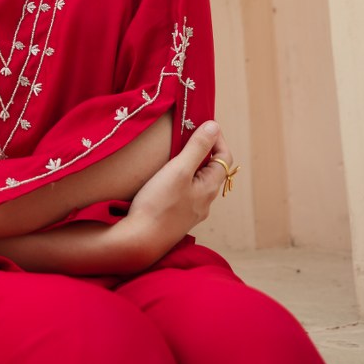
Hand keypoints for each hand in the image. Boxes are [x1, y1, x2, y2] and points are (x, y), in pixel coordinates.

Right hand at [123, 120, 233, 267]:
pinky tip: (165, 175)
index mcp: (209, 188)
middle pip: (212, 169)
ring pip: (198, 180)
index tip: (201, 123)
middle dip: (203, 148)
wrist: (139, 240)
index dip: (217, 138)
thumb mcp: (179, 170)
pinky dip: (181, 176)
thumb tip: (214, 126)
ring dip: (191, 163)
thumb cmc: (159, 204)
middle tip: (186, 132)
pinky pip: (186, 190)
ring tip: (175, 150)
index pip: (225, 158)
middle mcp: (204, 201)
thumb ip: (197, 148)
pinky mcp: (176, 216)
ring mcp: (191, 210)